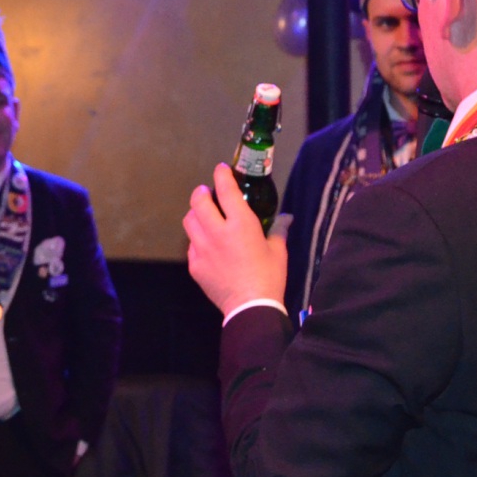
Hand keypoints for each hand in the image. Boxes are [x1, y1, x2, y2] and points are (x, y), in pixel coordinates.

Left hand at [183, 164, 288, 316]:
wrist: (250, 308)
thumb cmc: (269, 277)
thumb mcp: (278, 251)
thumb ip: (278, 230)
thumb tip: (287, 217)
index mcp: (240, 224)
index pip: (226, 190)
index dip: (222, 175)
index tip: (221, 169)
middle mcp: (217, 232)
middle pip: (198, 201)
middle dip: (202, 192)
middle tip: (207, 191)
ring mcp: (202, 249)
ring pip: (189, 221)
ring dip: (195, 213)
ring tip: (203, 214)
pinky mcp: (195, 265)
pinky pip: (191, 244)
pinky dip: (197, 238)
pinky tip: (206, 243)